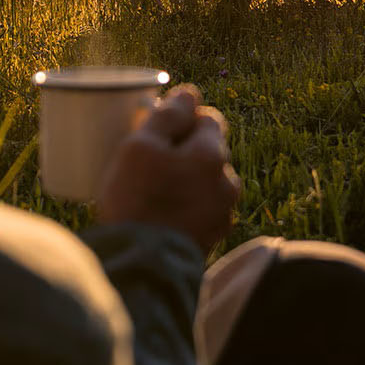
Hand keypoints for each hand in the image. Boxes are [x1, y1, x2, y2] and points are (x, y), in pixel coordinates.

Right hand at [96, 84, 240, 253]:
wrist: (143, 269)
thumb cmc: (137, 202)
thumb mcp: (140, 147)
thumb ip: (167, 116)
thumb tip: (188, 94)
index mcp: (212, 156)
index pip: (207, 118)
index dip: (183, 119)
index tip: (157, 129)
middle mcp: (227, 183)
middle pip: (208, 151)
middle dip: (184, 151)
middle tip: (150, 161)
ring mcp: (223, 214)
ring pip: (205, 182)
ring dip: (187, 180)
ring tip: (154, 192)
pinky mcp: (213, 239)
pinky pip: (201, 209)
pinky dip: (186, 206)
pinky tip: (161, 215)